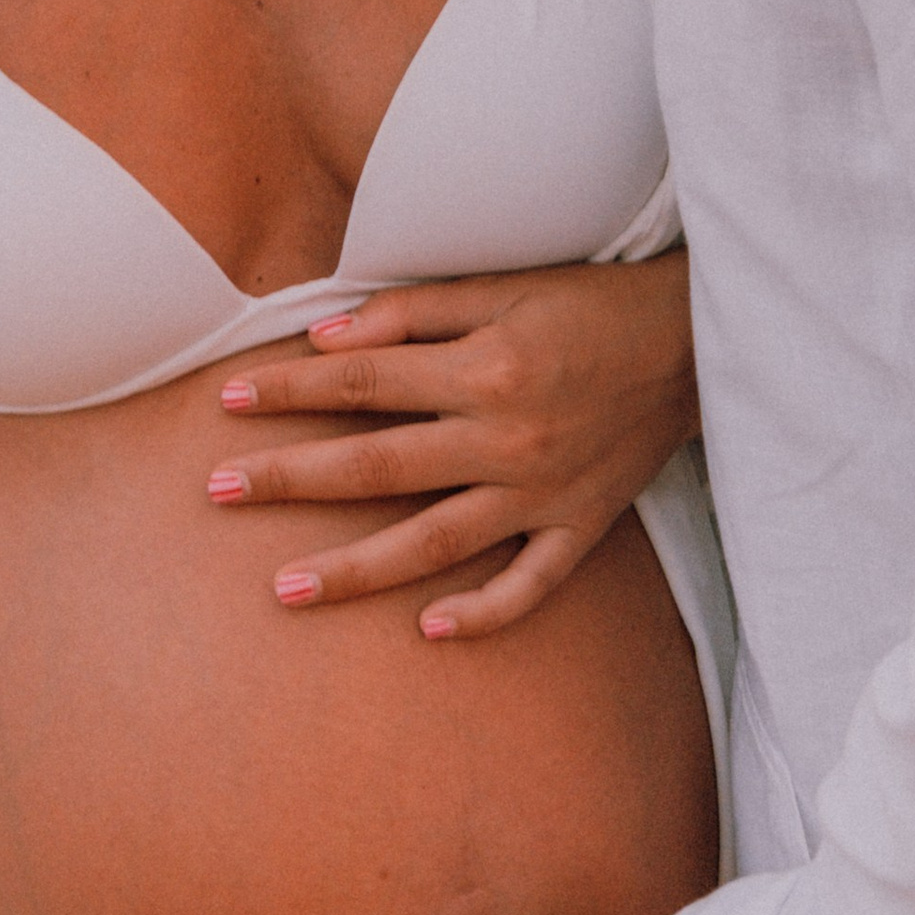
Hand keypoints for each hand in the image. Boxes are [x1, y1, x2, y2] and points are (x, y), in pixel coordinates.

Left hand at [208, 252, 696, 638]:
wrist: (696, 341)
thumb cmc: (588, 303)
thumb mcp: (500, 286)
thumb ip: (411, 313)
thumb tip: (325, 341)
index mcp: (485, 369)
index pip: (363, 384)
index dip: (290, 391)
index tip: (228, 401)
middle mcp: (507, 438)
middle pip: (379, 467)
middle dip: (292, 481)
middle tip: (218, 493)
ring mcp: (544, 492)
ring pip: (434, 542)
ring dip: (357, 568)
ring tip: (284, 588)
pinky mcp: (582, 525)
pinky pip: (529, 584)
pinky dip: (482, 611)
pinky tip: (427, 628)